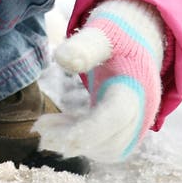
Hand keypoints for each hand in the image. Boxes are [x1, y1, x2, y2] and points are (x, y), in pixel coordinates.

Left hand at [36, 0, 164, 162]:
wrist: (138, 42)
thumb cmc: (117, 35)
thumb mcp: (102, 33)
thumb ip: (85, 45)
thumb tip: (61, 59)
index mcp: (137, 86)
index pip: (117, 117)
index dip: (87, 130)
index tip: (52, 132)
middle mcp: (143, 111)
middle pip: (113, 142)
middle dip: (74, 141)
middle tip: (39, 129)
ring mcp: (138, 123)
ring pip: (108, 149)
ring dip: (75, 143)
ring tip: (44, 127)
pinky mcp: (126, 129)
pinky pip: (105, 145)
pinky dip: (80, 140)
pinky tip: (57, 126)